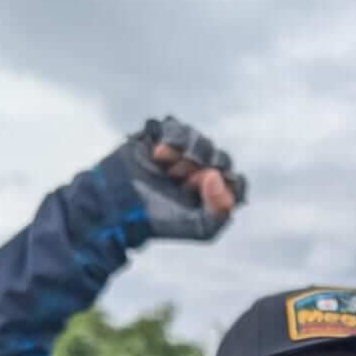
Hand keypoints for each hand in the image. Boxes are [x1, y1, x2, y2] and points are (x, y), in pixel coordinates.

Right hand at [109, 116, 247, 241]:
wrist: (120, 206)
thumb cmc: (160, 220)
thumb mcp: (201, 228)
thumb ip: (222, 210)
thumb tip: (217, 176)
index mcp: (212, 194)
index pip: (236, 182)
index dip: (224, 186)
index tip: (204, 193)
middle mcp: (199, 171)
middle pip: (221, 157)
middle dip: (204, 170)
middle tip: (184, 182)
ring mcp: (180, 153)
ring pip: (201, 140)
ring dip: (188, 154)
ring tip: (169, 169)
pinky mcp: (159, 137)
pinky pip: (175, 127)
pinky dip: (171, 139)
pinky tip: (159, 155)